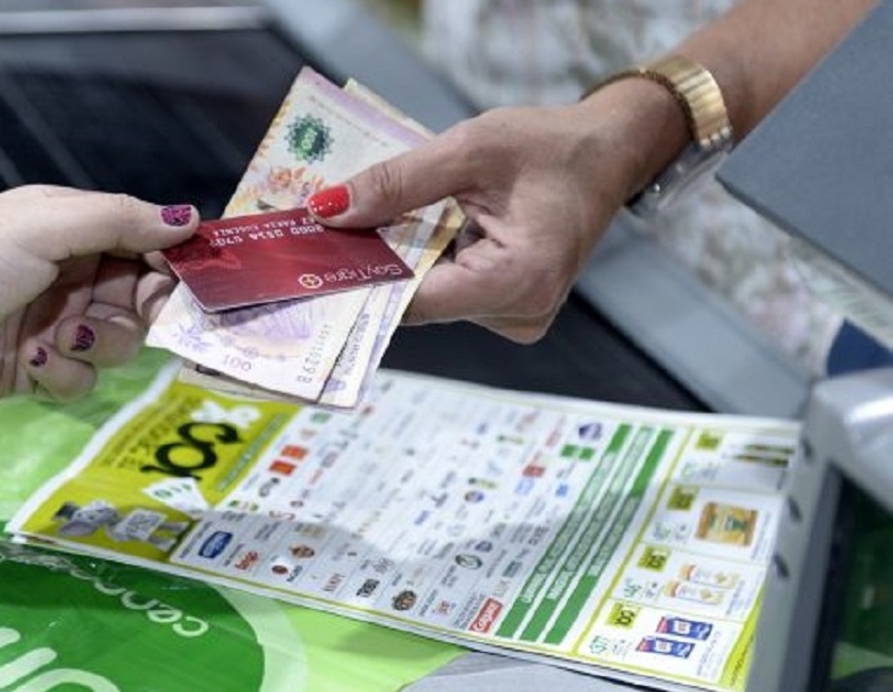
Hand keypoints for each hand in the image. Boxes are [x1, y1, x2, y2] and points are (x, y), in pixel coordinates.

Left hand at [0, 186, 196, 411]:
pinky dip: (64, 373)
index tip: (191, 282)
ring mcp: (54, 323)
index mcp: (67, 227)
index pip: (143, 239)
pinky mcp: (40, 370)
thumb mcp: (44, 227)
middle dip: (139, 308)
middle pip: (141, 295)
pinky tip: (29, 362)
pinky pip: (86, 377)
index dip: (171, 260)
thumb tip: (190, 217)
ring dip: (97, 343)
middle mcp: (67, 273)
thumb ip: (119, 220)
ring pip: (121, 341)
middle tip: (129, 312)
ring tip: (56, 338)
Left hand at [306, 101, 652, 342]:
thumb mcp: (469, 149)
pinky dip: (424, 262)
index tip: (310, 259)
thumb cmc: (550, 147)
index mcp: (520, 280)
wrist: (607, 154)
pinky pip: (447, 292)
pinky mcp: (509, 311)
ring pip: (429, 298)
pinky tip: (409, 233)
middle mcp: (520, 314)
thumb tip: (326, 211)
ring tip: (369, 224)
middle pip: (419, 301)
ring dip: (399, 261)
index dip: (360, 279)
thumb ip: (397, 183)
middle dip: (373, 265)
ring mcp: (516, 318)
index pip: (417, 299)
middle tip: (323, 232)